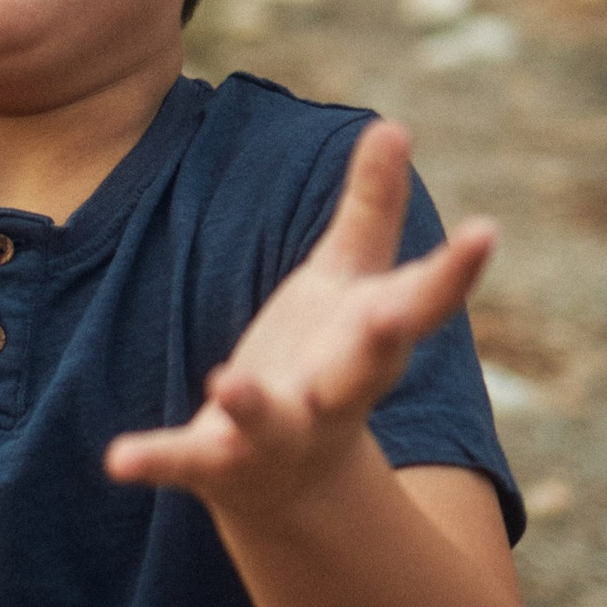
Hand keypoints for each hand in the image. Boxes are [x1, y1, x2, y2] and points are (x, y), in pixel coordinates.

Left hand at [105, 120, 493, 514]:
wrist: (292, 483)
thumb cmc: (330, 354)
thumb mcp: (349, 280)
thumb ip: (371, 208)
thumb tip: (394, 123)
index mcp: (370, 338)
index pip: (425, 301)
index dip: (458, 269)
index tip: (487, 231)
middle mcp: (337, 390)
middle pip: (365, 369)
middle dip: (381, 343)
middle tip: (393, 313)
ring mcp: (280, 433)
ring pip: (271, 420)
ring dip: (253, 401)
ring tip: (228, 379)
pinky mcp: (221, 462)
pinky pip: (187, 460)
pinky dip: (156, 458)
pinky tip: (118, 458)